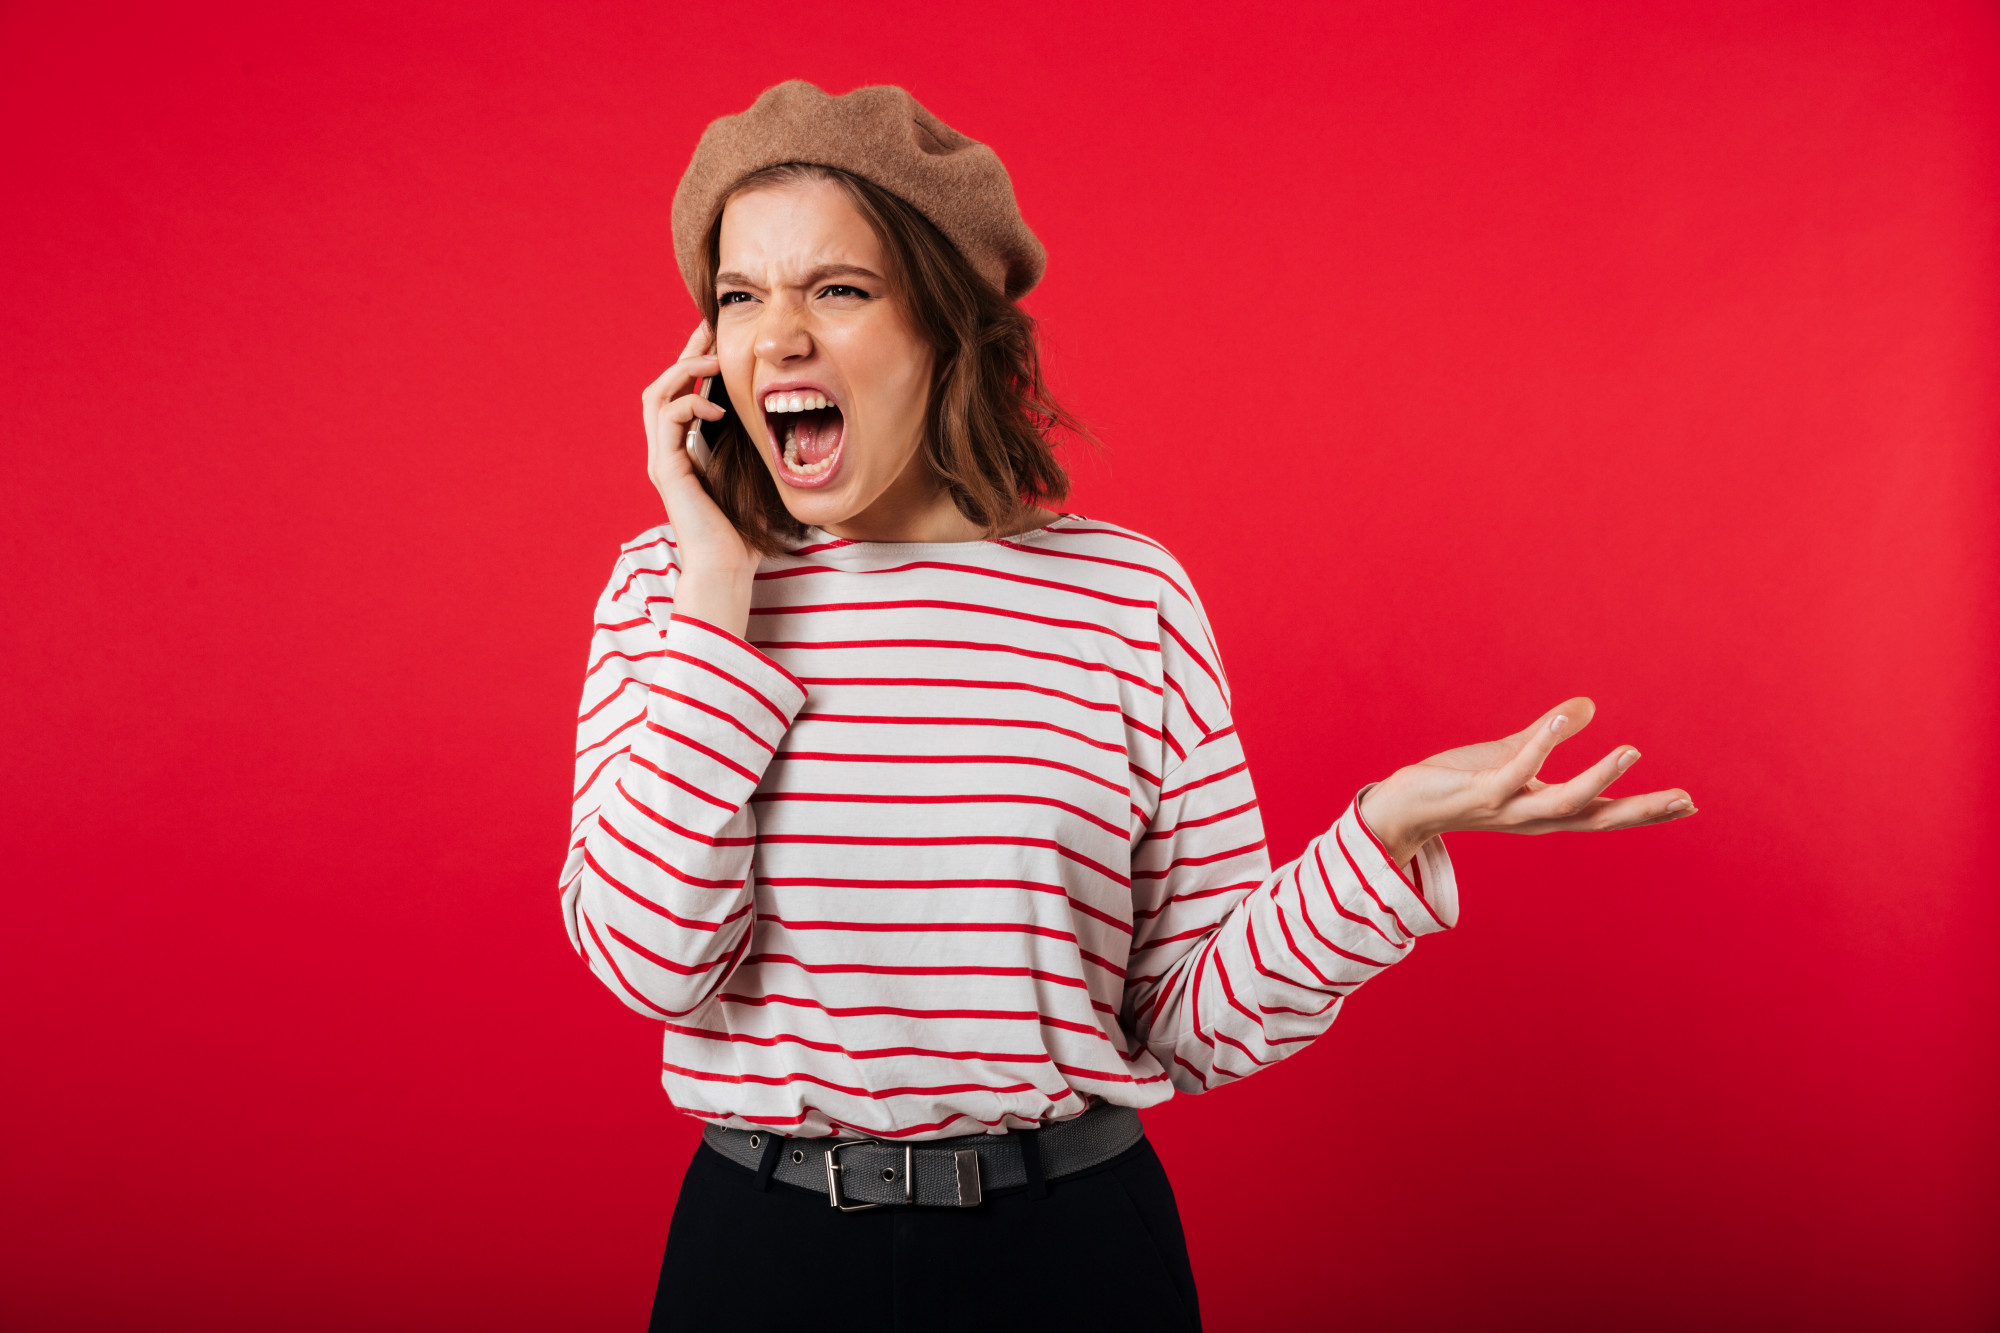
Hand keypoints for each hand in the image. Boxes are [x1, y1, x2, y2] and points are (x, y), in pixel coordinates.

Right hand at [641, 322, 757, 634]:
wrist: (727, 569)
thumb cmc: (745, 531)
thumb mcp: (757, 477)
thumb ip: (759, 449)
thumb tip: (789, 423)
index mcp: (687, 449)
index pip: (684, 393)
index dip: (698, 361)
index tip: (719, 336)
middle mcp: (668, 450)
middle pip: (664, 384)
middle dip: (686, 353)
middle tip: (708, 328)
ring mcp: (663, 459)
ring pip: (656, 396)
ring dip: (683, 372)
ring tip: (712, 361)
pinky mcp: (666, 470)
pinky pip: (666, 421)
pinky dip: (688, 405)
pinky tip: (714, 409)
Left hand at [1357, 697, 1695, 868]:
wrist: (1404, 806)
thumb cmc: (1458, 782)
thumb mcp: (1512, 756)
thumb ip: (1548, 734)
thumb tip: (1588, 707)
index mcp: (1546, 810)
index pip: (1604, 813)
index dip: (1644, 811)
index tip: (1689, 804)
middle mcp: (1533, 817)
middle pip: (1597, 818)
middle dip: (1641, 811)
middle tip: (1685, 799)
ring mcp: (1508, 808)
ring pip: (1563, 802)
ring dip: (1598, 778)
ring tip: (1632, 750)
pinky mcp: (1482, 791)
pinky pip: (1518, 770)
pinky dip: (1543, 746)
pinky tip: (1565, 719)